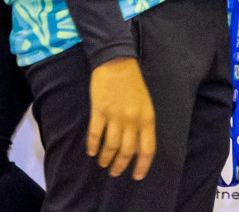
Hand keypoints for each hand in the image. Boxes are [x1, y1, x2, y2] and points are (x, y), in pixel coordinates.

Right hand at [87, 57, 156, 179]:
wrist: (116, 61)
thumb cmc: (133, 83)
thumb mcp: (145, 104)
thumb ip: (142, 125)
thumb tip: (137, 148)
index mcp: (147, 118)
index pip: (147, 149)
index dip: (142, 166)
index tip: (136, 176)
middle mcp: (132, 120)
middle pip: (127, 151)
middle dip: (120, 165)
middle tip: (114, 172)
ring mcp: (115, 116)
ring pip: (111, 146)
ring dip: (106, 158)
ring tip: (102, 163)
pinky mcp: (99, 110)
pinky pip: (95, 134)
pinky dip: (93, 146)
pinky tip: (91, 152)